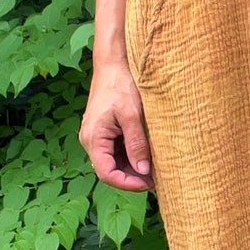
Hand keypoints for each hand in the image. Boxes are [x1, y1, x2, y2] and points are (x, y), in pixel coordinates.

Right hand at [80, 62, 154, 190]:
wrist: (113, 64)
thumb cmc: (121, 85)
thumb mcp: (132, 114)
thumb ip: (137, 144)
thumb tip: (143, 171)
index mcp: (93, 138)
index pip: (107, 173)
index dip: (128, 184)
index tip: (149, 184)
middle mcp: (91, 140)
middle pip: (111, 170)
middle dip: (133, 178)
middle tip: (158, 178)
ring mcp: (97, 137)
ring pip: (115, 162)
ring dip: (134, 168)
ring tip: (156, 169)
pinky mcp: (106, 132)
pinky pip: (117, 151)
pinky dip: (132, 156)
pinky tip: (149, 156)